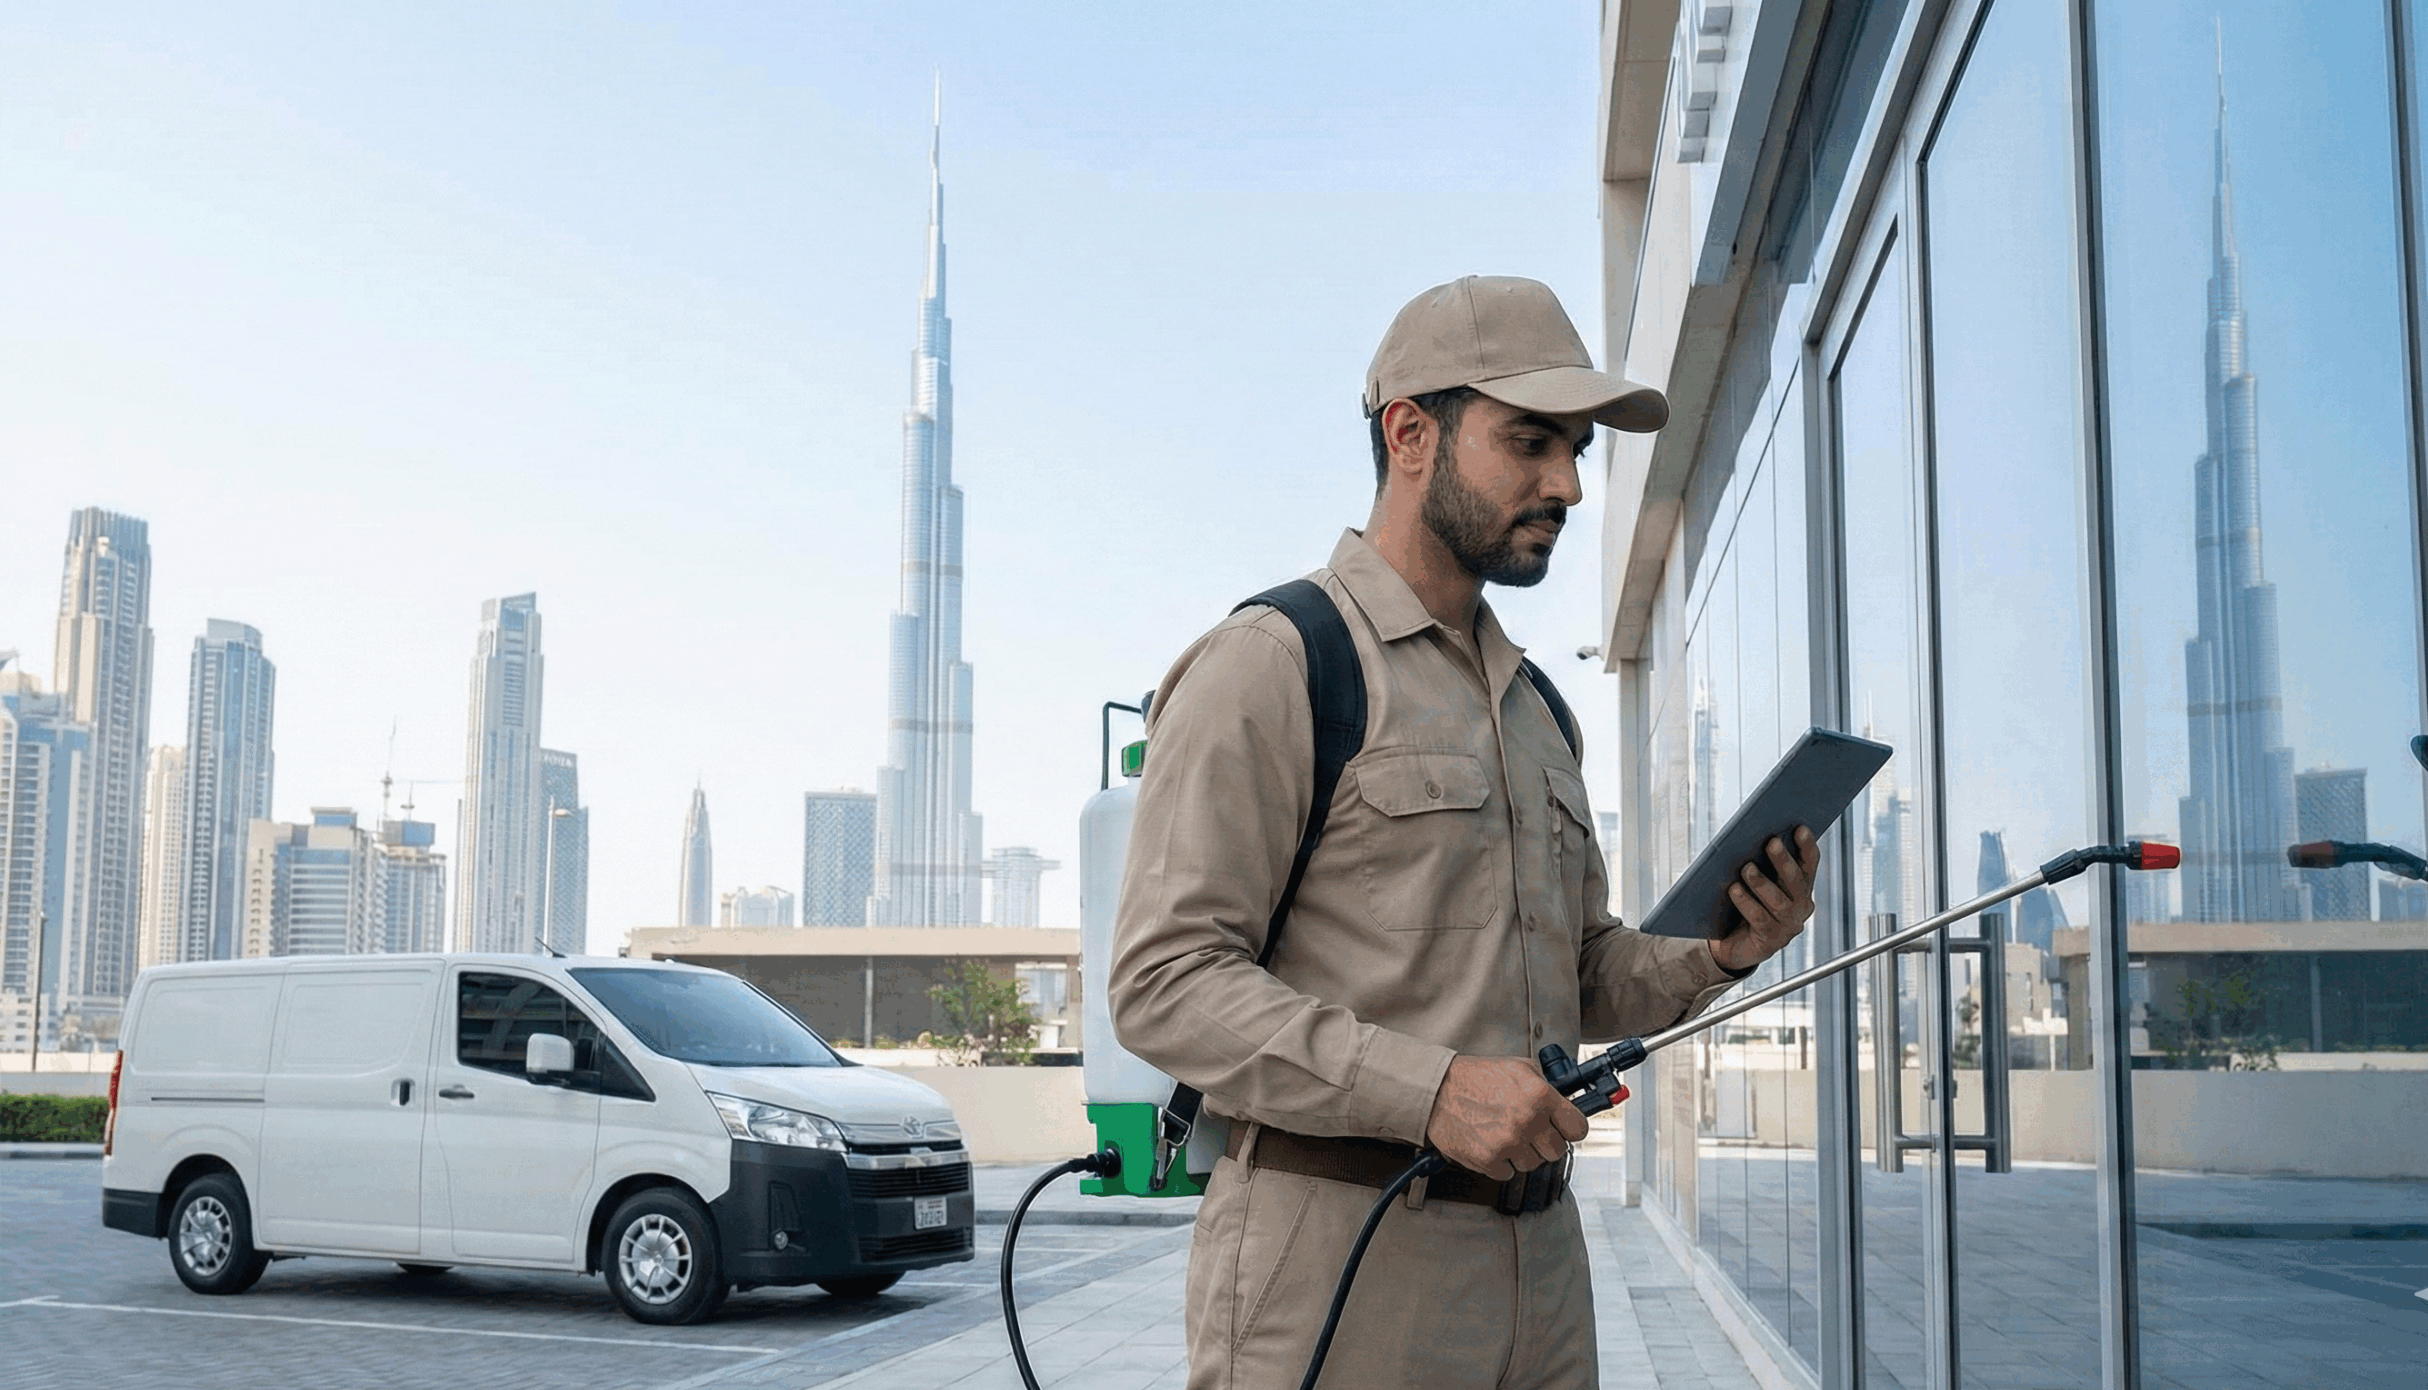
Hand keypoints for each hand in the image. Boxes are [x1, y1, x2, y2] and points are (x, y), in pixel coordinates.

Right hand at [1423, 1055, 1588, 1179]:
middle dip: (1545, 1142)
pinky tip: (1490, 1143)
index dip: (1570, 1129)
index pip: (1577, 1128)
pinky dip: (1500, 1162)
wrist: (1436, 1090)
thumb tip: (1562, 1103)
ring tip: (1504, 1134)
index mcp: (1539, 1096)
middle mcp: (1527, 1121)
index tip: (1564, 1129)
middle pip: (1557, 1150)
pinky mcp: (1489, 1160)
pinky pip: (1508, 1173)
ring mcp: (1508, 1143)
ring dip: (1521, 1153)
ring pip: (1533, 1164)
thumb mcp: (1517, 1067)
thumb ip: (1544, 1086)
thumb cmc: (1473, 1078)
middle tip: (1530, 1132)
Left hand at [1710, 826, 1819, 973]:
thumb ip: (1759, 862)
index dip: (1806, 846)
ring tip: (1746, 868)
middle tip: (1771, 842)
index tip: (1800, 827)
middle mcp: (1801, 907)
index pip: (1809, 864)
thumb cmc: (1744, 904)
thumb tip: (1750, 835)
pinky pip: (1760, 919)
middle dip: (1784, 861)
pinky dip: (1746, 903)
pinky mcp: (1771, 941)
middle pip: (1796, 881)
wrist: (1733, 943)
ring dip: (1762, 883)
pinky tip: (1733, 889)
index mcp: (1801, 887)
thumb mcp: (1755, 881)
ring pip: (1779, 902)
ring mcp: (1788, 926)